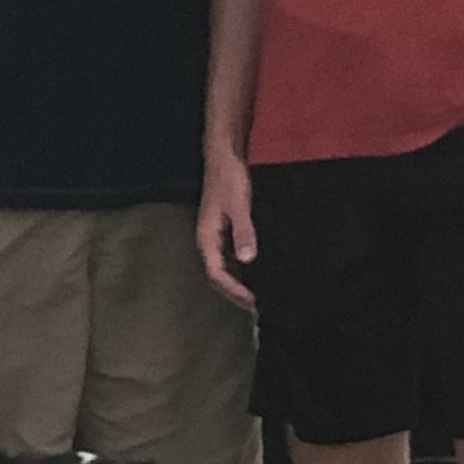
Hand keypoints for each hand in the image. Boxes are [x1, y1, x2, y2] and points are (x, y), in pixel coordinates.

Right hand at [198, 149, 259, 310]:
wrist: (225, 155)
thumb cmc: (229, 178)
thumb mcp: (239, 205)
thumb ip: (243, 232)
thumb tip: (247, 259)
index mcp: (207, 237)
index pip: (217, 273)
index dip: (233, 290)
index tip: (251, 301)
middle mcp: (208, 239)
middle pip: (218, 275)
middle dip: (234, 293)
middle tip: (254, 307)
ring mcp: (215, 234)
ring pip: (223, 266)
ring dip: (237, 282)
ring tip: (255, 295)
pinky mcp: (224, 228)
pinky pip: (229, 256)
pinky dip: (240, 268)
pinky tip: (254, 270)